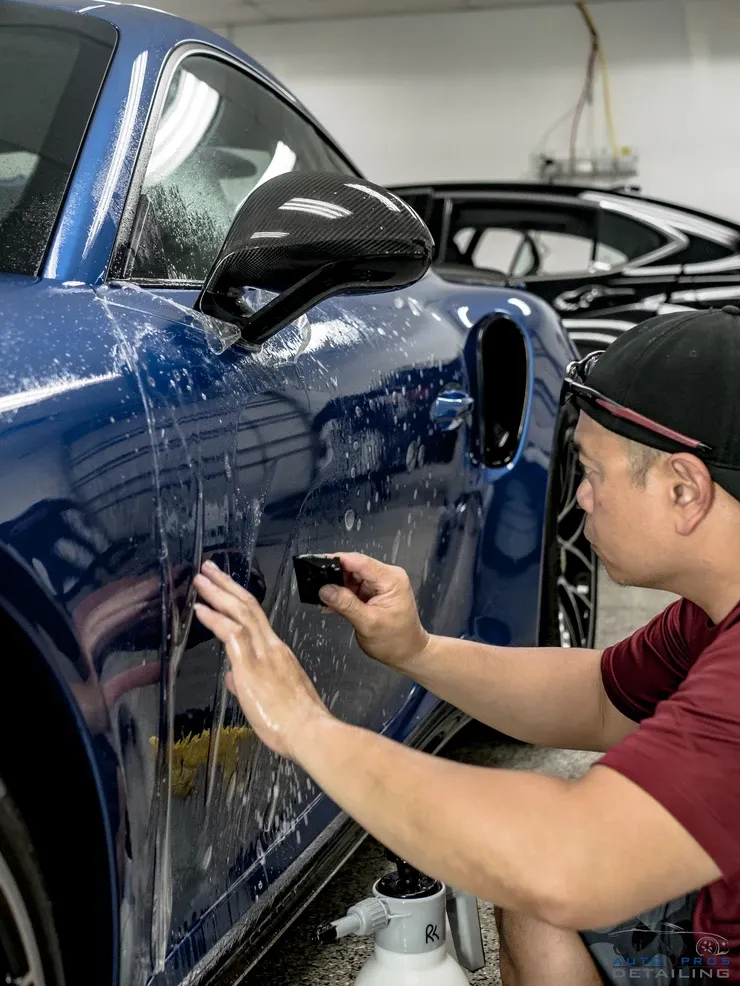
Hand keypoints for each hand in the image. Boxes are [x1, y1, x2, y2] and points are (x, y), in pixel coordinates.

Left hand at [194, 561, 330, 759]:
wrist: (310, 731)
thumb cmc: (296, 722)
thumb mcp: (273, 697)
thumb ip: (250, 683)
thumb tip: (232, 678)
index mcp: (277, 652)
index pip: (256, 617)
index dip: (238, 598)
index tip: (224, 586)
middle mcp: (271, 646)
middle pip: (248, 605)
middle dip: (226, 584)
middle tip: (209, 568)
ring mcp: (262, 653)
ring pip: (240, 611)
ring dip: (218, 593)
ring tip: (201, 579)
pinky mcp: (252, 665)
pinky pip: (232, 633)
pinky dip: (215, 618)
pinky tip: (200, 609)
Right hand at [317, 553, 429, 672]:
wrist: (407, 653)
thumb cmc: (395, 641)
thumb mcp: (368, 624)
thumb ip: (346, 604)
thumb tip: (325, 589)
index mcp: (391, 579)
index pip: (360, 561)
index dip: (338, 560)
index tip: (317, 563)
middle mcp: (387, 577)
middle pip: (354, 567)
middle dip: (335, 576)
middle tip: (317, 586)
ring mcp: (380, 584)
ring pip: (351, 577)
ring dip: (337, 587)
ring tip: (325, 600)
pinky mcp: (374, 592)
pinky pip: (353, 587)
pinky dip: (342, 595)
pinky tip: (331, 604)